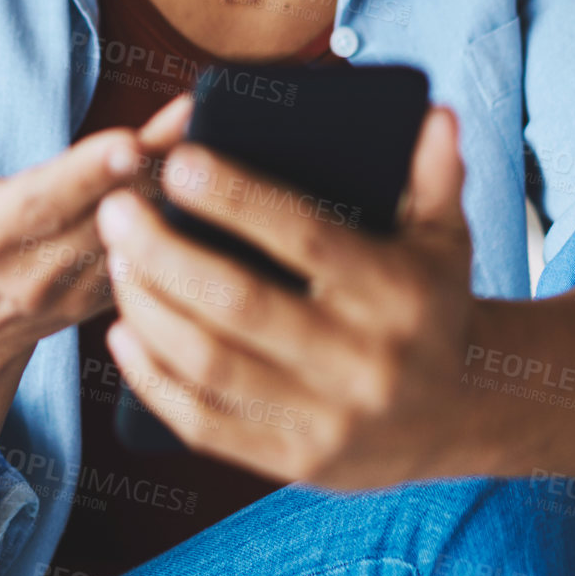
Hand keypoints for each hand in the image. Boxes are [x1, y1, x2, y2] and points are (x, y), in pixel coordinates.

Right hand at [0, 60, 185, 373]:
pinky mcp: (112, 301)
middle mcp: (36, 275)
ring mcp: (80, 295)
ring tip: (213, 130)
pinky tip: (218, 171)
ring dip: (178, 186)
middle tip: (194, 117)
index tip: (128, 142)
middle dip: (150, 168)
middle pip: (105, 216)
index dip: (86, 175)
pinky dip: (186, 216)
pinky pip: (158, 260)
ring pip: (140, 237)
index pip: (42, 205)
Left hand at [98, 103, 490, 486]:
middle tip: (117, 210)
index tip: (179, 163)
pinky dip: (152, 380)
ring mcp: (325, 418)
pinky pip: (204, 424)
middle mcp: (360, 360)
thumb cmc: (432, 302)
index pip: (304, 239)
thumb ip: (435, 173)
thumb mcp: (446, 236)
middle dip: (164, 254)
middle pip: (239, 304)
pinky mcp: (293, 461)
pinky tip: (121, 335)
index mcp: (393, 293)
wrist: (461, 416)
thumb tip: (431, 114)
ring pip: (210, 364)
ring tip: (113, 262)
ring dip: (149, 310)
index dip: (238, 200)